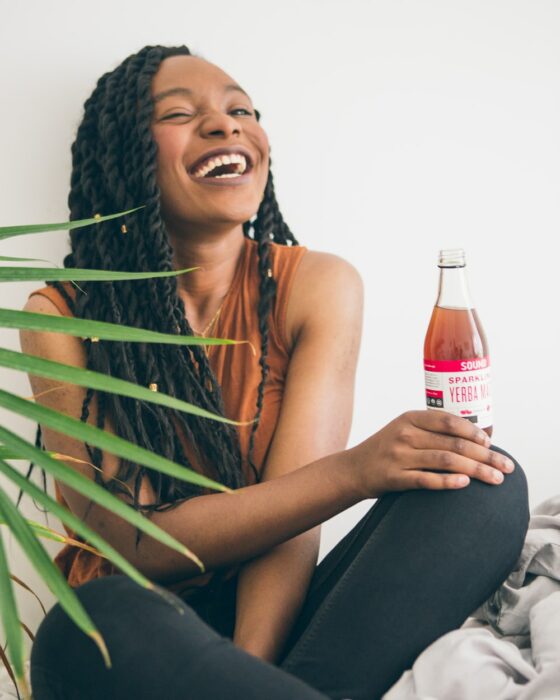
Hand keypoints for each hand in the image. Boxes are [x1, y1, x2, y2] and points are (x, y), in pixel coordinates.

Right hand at [349, 410, 514, 498]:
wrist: (352, 469)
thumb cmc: (387, 450)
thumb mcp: (405, 430)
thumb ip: (432, 430)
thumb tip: (476, 437)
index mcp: (410, 418)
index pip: (449, 421)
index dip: (474, 431)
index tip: (491, 443)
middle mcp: (405, 434)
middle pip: (454, 443)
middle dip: (485, 456)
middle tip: (505, 466)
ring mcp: (399, 456)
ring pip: (446, 461)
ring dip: (476, 470)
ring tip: (495, 479)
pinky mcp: (394, 478)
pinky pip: (426, 480)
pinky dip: (448, 482)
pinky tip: (464, 484)